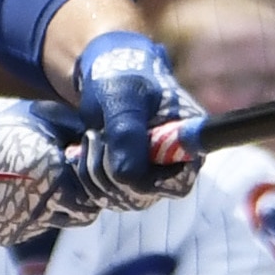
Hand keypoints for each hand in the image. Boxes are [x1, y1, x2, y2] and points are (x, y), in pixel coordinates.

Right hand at [0, 93, 107, 243]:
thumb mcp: (44, 117)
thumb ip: (75, 135)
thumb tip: (97, 143)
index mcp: (56, 183)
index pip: (93, 202)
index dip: (91, 185)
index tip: (81, 170)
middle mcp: (41, 211)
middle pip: (78, 217)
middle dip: (76, 199)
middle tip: (64, 177)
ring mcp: (20, 226)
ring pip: (52, 222)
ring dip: (51, 204)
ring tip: (30, 178)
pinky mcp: (0, 234)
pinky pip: (26, 225)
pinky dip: (26, 210)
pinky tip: (10, 189)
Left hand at [70, 28, 204, 208]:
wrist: (104, 75)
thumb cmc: (120, 77)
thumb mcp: (122, 97)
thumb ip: (126, 134)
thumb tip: (127, 177)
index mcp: (189, 141)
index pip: (178, 184)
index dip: (147, 181)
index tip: (121, 154)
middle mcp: (175, 164)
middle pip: (143, 196)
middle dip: (109, 170)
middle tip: (96, 135)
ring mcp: (151, 176)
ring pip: (120, 199)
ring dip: (94, 171)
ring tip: (91, 136)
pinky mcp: (128, 181)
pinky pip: (104, 196)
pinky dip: (86, 175)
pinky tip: (85, 149)